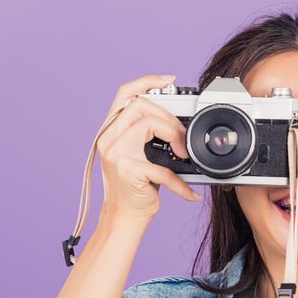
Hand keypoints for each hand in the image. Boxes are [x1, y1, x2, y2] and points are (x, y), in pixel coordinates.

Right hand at [96, 74, 199, 219]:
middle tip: (182, 139)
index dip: (146, 81)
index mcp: (111, 130)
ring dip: (174, 136)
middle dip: (169, 118)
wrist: (125, 217)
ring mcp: (115, 153)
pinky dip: (180, 183)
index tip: (169, 80)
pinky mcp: (127, 171)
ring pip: (147, 124)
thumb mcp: (138, 153)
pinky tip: (189, 192)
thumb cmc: (136, 186)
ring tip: (184, 155)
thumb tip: (176, 119)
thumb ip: (146, 133)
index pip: (124, 94)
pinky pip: (162, 168)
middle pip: (140, 106)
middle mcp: (108, 138)